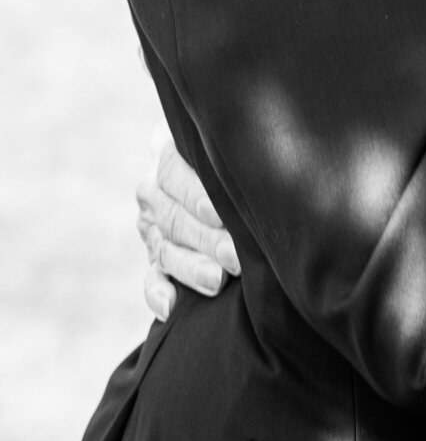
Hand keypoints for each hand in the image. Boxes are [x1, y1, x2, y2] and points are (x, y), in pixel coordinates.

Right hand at [137, 136, 240, 320]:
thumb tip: (260, 151)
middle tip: (235, 256)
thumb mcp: (235, 133)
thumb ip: (238, 141)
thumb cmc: (248, 143)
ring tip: (217, 281)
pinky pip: (151, 277)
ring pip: (164, 248)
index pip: (173, 169)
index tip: (220, 212)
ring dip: (190, 267)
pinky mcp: (157, 257)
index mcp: (168, 147)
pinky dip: (157, 293)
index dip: (196, 194)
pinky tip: (171, 307)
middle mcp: (155, 186)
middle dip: (205, 239)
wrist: (237, 165)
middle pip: (172, 215)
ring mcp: (153, 224)